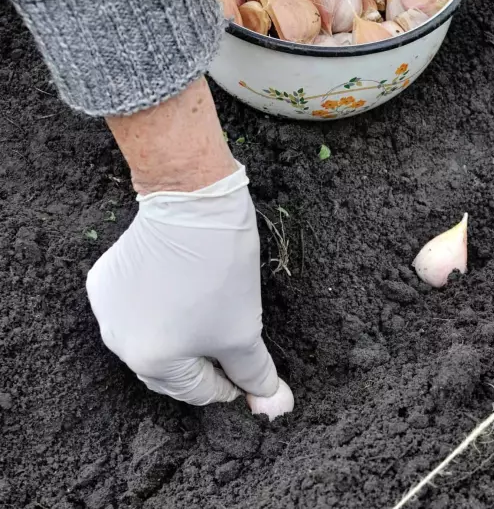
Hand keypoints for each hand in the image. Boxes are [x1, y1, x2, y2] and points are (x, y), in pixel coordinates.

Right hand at [86, 164, 279, 404]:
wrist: (193, 205)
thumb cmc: (218, 271)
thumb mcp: (244, 330)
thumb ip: (255, 374)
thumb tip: (272, 403)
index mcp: (150, 362)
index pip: (198, 391)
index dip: (231, 384)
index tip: (250, 372)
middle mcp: (118, 343)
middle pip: (171, 370)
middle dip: (204, 363)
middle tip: (234, 346)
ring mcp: (106, 310)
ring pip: (152, 339)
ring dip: (181, 337)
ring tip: (210, 317)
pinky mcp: (104, 280)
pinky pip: (135, 310)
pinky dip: (159, 310)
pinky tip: (182, 294)